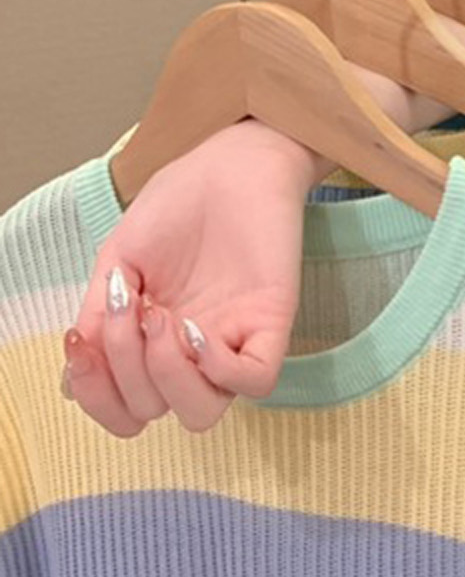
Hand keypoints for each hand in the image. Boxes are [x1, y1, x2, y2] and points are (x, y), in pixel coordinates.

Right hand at [64, 120, 312, 435]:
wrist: (230, 164)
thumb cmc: (178, 206)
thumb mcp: (118, 260)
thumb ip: (98, 317)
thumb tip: (81, 365)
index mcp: (153, 343)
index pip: (122, 409)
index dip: (94, 394)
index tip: (80, 342)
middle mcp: (192, 352)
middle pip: (153, 411)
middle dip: (125, 369)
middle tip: (132, 308)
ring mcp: (233, 339)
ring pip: (202, 413)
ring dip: (168, 376)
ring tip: (163, 318)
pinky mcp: (272, 322)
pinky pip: (255, 382)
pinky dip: (218, 368)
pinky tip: (196, 328)